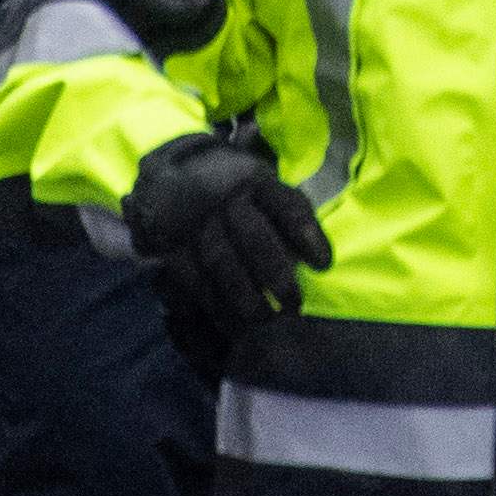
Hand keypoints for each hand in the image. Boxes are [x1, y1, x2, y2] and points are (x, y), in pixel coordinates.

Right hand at [124, 130, 330, 347]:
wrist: (171, 171)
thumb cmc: (235, 185)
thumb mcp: (263, 183)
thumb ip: (288, 211)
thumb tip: (321, 258)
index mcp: (255, 180)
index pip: (287, 206)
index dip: (308, 236)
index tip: (324, 265)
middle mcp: (226, 198)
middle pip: (255, 239)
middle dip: (278, 276)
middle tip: (294, 306)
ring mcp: (196, 222)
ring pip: (223, 263)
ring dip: (246, 298)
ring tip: (266, 321)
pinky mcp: (172, 244)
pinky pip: (194, 279)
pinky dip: (214, 304)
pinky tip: (232, 324)